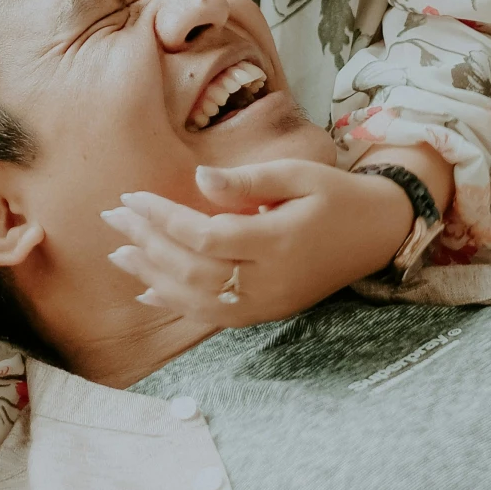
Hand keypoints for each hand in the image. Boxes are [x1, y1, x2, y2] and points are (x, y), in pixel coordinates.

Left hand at [102, 157, 414, 325]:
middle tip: (111, 217)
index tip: (131, 196)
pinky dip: (177, 304)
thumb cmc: (336, 195)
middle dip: (147, 243)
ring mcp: (268, 303)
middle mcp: (269, 282)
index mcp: (278, 242)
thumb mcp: (300, 174)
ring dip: (152, 276)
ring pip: (198, 298)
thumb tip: (199, 179)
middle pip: (193, 268)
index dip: (163, 218)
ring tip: (118, 252)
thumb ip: (248, 181)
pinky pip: (214, 315)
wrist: (378, 234)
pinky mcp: (267, 312)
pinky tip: (147, 292)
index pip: (205, 235)